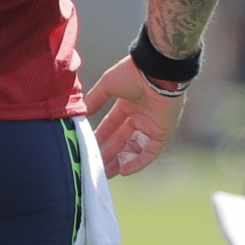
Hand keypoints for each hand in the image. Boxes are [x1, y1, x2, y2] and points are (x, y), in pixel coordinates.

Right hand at [83, 56, 183, 175]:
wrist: (155, 72)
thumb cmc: (132, 73)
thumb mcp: (107, 86)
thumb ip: (95, 100)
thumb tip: (80, 112)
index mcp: (128, 105)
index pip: (112, 126)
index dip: (101, 138)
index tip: (89, 148)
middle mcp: (140, 117)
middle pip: (123, 140)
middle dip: (110, 153)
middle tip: (97, 166)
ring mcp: (152, 126)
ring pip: (136, 148)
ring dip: (122, 160)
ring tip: (107, 172)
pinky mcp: (163, 132)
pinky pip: (151, 152)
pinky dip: (138, 162)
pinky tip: (124, 169)